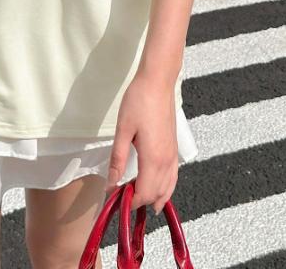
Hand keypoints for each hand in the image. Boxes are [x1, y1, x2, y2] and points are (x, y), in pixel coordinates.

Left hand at [105, 71, 178, 213]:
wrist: (158, 82)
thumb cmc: (139, 101)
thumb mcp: (122, 130)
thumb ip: (118, 159)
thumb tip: (111, 184)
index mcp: (153, 159)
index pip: (144, 194)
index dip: (129, 202)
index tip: (114, 199)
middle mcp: (167, 161)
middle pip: (157, 195)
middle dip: (140, 201)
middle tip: (120, 196)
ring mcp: (173, 155)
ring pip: (168, 188)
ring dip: (153, 197)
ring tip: (135, 196)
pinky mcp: (174, 148)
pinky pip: (172, 177)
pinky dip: (164, 187)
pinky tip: (154, 185)